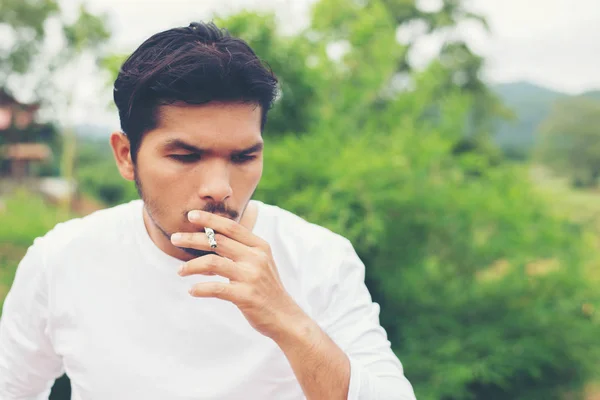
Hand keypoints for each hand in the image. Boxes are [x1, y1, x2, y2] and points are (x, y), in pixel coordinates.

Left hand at [170, 210, 305, 339]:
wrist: (284, 316)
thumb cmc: (266, 289)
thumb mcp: (258, 264)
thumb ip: (237, 251)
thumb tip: (205, 244)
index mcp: (259, 247)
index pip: (232, 227)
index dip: (210, 219)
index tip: (191, 215)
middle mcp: (256, 258)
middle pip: (219, 242)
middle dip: (193, 238)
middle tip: (174, 238)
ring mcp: (251, 276)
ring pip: (213, 262)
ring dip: (192, 265)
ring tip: (179, 271)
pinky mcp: (246, 296)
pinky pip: (216, 288)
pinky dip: (200, 288)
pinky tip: (192, 291)